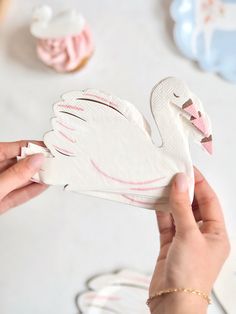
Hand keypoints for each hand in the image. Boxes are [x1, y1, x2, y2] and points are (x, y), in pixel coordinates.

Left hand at [0, 141, 46, 213]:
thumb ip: (16, 174)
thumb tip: (36, 161)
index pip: (14, 149)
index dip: (33, 148)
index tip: (49, 148)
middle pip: (19, 164)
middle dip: (37, 163)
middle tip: (55, 162)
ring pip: (20, 180)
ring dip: (37, 178)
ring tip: (53, 173)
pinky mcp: (0, 203)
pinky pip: (17, 195)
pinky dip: (30, 191)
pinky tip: (43, 186)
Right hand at [149, 168, 229, 313]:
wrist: (172, 303)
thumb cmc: (191, 276)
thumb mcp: (189, 235)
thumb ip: (183, 207)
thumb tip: (181, 183)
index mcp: (217, 234)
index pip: (209, 201)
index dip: (200, 184)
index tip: (188, 170)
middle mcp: (202, 235)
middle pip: (193, 206)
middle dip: (184, 190)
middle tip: (173, 174)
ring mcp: (185, 240)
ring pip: (178, 213)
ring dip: (171, 200)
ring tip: (163, 184)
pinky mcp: (170, 245)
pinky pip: (166, 223)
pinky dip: (161, 212)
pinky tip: (156, 201)